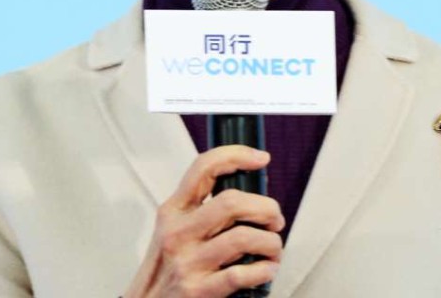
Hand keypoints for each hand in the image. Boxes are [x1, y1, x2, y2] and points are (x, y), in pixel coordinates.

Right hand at [123, 146, 283, 297]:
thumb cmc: (166, 269)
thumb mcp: (172, 231)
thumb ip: (197, 211)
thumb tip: (244, 196)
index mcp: (173, 211)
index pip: (203, 168)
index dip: (236, 156)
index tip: (260, 158)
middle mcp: (178, 232)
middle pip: (232, 202)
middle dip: (266, 208)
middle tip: (274, 218)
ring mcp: (189, 261)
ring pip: (244, 237)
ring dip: (271, 243)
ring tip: (273, 248)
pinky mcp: (200, 290)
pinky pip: (243, 274)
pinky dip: (265, 270)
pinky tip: (265, 270)